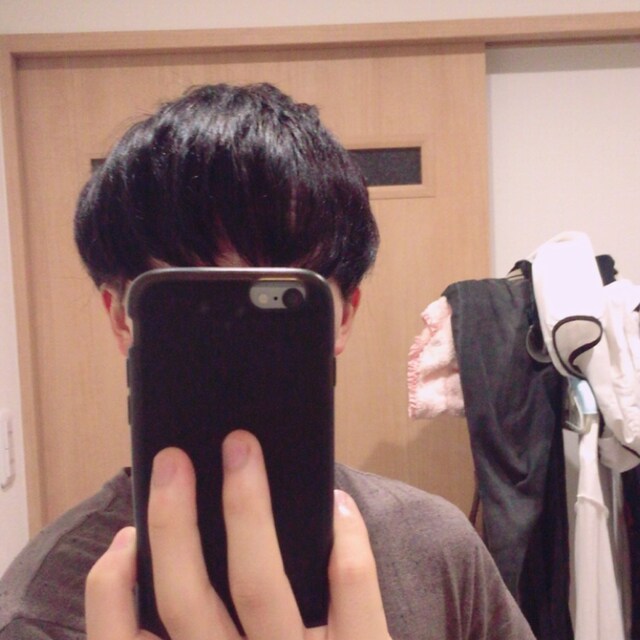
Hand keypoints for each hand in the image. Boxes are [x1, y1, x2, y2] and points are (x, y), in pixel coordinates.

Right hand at [85, 430, 390, 639]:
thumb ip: (200, 634)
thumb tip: (163, 568)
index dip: (111, 594)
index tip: (122, 538)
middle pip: (187, 599)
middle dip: (174, 520)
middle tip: (173, 459)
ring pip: (258, 584)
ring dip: (247, 508)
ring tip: (240, 451)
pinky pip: (353, 594)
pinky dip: (346, 543)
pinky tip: (336, 503)